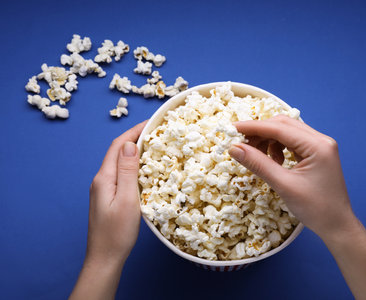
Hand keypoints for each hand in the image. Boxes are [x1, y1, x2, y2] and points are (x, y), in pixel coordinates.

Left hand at [87, 120, 146, 264]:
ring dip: (136, 151)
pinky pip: (122, 173)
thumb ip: (127, 172)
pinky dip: (135, 165)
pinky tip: (146, 169)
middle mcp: (102, 180)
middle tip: (158, 132)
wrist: (105, 258)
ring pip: (120, 162)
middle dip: (137, 137)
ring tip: (155, 146)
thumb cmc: (117, 233)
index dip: (134, 131)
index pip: (118, 145)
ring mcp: (104, 188)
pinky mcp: (109, 197)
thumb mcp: (126, 200)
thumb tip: (130, 144)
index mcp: (104, 178)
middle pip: (118, 151)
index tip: (152, 122)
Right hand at [228, 115, 356, 238]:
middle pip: (283, 124)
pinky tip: (274, 162)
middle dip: (260, 132)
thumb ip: (258, 164)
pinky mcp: (317, 153)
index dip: (254, 127)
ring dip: (268, 140)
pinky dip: (277, 147)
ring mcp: (320, 145)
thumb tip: (234, 149)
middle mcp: (321, 140)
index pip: (279, 128)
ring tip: (259, 158)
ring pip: (287, 132)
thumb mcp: (283, 185)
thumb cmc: (315, 209)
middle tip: (241, 145)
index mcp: (317, 145)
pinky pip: (292, 142)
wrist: (337, 225)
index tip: (232, 129)